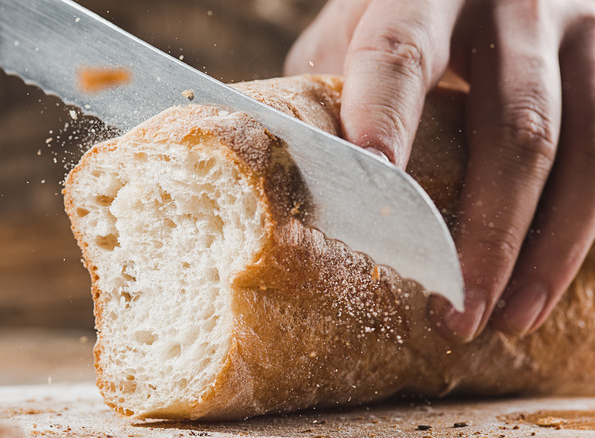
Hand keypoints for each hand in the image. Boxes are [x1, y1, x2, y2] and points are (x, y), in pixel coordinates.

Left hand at [285, 0, 594, 341]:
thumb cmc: (404, 16)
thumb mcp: (358, 26)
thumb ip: (331, 82)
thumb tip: (286, 174)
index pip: (401, 53)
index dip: (384, 122)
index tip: (369, 198)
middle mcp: (514, 5)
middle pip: (512, 124)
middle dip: (483, 231)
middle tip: (450, 310)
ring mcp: (577, 32)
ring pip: (574, 151)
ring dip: (540, 249)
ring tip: (500, 318)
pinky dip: (573, 235)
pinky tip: (538, 287)